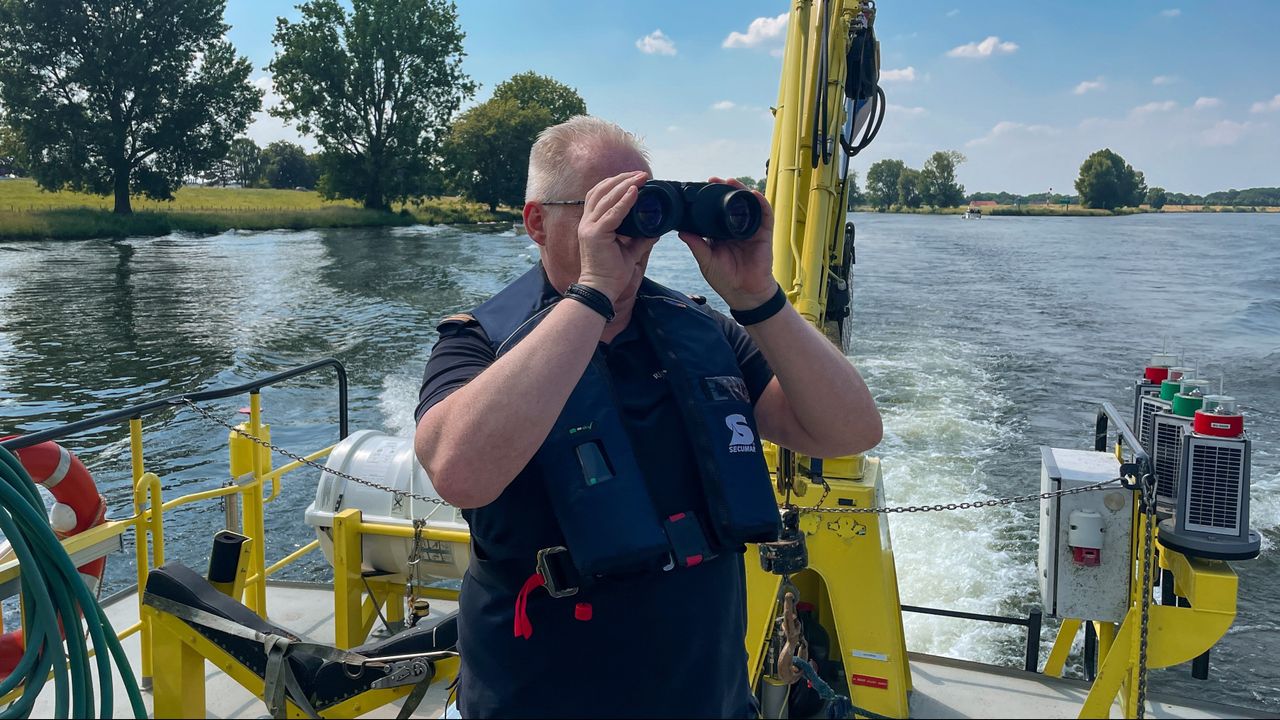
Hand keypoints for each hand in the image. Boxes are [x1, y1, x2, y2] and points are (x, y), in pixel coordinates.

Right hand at [576, 170, 659, 302]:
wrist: (601, 291)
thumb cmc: (611, 273)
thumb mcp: (630, 251)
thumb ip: (641, 239)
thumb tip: (656, 230)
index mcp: (592, 223)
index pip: (600, 195)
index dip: (617, 183)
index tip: (635, 178)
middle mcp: (587, 222)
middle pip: (601, 190)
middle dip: (622, 178)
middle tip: (642, 174)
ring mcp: (589, 227)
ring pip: (606, 197)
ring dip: (624, 184)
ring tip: (641, 177)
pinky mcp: (595, 235)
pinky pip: (612, 213)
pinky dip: (624, 201)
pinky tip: (635, 192)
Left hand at [677, 177, 777, 309]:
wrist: (744, 293)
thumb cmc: (725, 279)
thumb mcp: (706, 261)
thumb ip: (696, 245)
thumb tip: (681, 232)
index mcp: (720, 234)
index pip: (715, 211)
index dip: (709, 199)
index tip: (699, 188)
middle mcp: (735, 228)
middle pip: (731, 204)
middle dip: (724, 190)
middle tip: (713, 180)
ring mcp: (750, 230)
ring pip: (747, 205)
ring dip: (740, 191)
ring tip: (731, 181)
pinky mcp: (764, 234)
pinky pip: (765, 215)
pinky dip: (760, 203)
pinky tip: (753, 194)